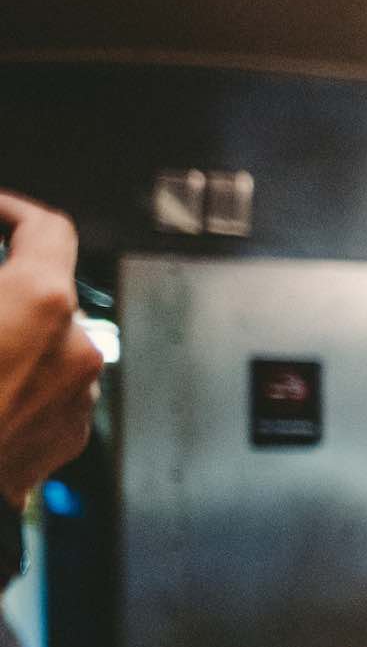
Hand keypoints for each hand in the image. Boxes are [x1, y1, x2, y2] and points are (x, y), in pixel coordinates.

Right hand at [0, 190, 102, 507]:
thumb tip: (0, 272)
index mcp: (42, 302)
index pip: (48, 228)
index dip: (14, 210)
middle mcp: (77, 346)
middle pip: (45, 291)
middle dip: (5, 286)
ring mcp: (79, 396)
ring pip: (48, 343)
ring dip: (11, 337)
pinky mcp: (71, 436)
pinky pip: (48, 388)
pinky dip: (18, 379)